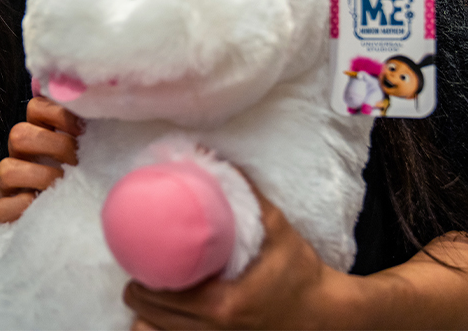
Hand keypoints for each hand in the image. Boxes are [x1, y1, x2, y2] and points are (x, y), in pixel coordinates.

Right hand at [0, 93, 84, 222]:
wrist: (70, 214)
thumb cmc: (83, 176)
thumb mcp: (87, 149)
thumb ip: (88, 131)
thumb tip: (99, 109)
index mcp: (38, 131)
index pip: (35, 107)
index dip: (57, 113)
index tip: (82, 129)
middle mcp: (18, 153)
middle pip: (19, 134)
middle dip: (53, 146)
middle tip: (77, 160)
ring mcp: (7, 182)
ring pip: (6, 169)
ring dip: (41, 176)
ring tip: (65, 184)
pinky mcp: (3, 210)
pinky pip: (1, 206)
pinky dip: (24, 207)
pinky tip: (46, 205)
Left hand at [124, 181, 353, 329]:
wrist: (330, 317)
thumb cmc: (302, 273)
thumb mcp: (276, 227)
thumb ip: (244, 191)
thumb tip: (209, 155)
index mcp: (222, 306)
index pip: (161, 297)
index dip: (141, 279)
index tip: (136, 260)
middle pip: (152, 319)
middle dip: (142, 294)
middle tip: (142, 269)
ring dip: (152, 315)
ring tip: (152, 289)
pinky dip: (167, 330)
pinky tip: (169, 314)